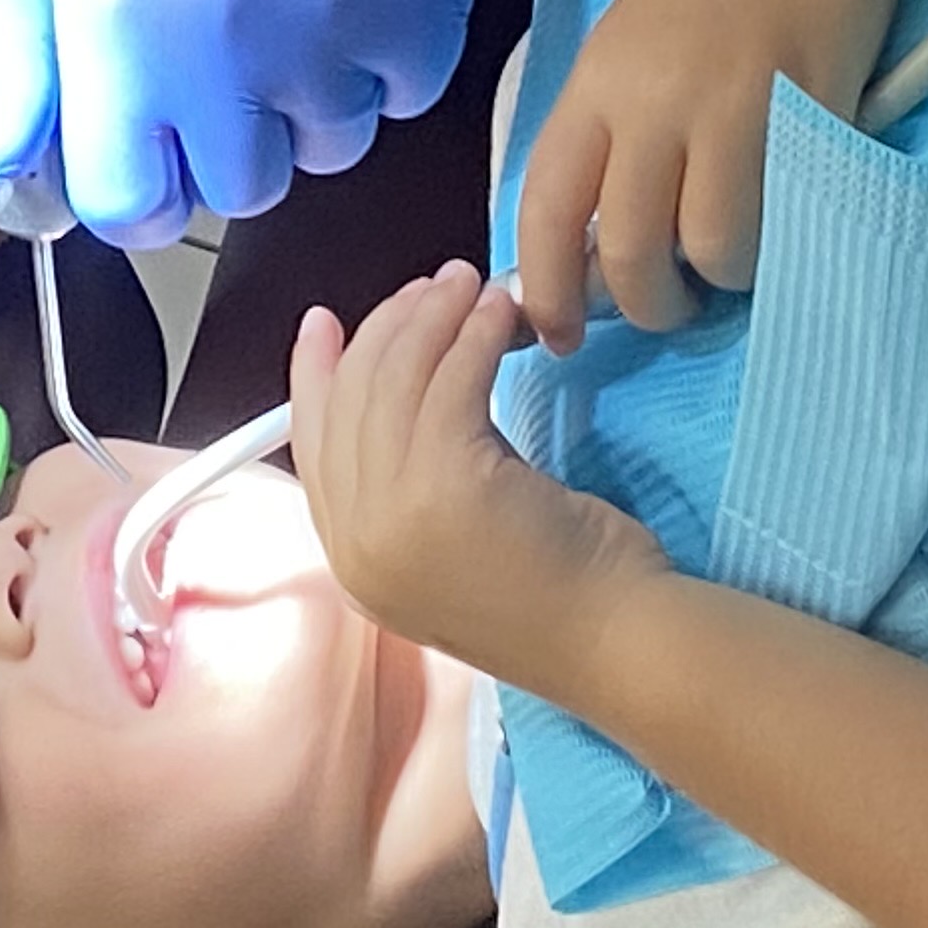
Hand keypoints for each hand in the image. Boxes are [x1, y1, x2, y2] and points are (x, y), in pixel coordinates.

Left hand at [0, 0, 487, 244]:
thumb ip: (8, 60)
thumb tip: (6, 172)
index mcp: (117, 31)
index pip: (127, 207)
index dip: (145, 193)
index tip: (164, 156)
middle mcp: (221, 45)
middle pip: (243, 190)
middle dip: (239, 143)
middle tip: (239, 60)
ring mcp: (327, 32)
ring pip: (332, 147)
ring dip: (318, 98)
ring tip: (298, 5)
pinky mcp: (418, 9)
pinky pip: (406, 94)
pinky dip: (389, 54)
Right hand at [286, 259, 662, 689]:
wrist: (617, 643)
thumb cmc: (560, 591)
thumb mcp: (460, 535)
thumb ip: (413, 476)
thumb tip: (396, 382)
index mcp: (354, 562)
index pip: (310, 446)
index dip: (314, 375)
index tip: (327, 323)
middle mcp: (357, 544)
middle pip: (348, 402)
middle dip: (387, 328)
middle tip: (435, 287)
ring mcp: (393, 518)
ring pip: (393, 382)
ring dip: (431, 317)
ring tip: (469, 284)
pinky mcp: (445, 485)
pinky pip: (447, 382)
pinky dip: (471, 335)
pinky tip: (500, 314)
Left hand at [513, 0, 912, 349]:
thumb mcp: (634, 45)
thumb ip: (614, 134)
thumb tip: (600, 245)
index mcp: (595, 84)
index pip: (545, 209)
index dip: (547, 292)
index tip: (560, 338)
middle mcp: (649, 101)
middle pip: (627, 254)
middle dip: (647, 306)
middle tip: (673, 302)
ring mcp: (730, 107)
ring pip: (708, 251)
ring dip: (722, 277)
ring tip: (735, 256)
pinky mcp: (807, 111)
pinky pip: (782, 220)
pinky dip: (779, 242)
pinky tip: (783, 216)